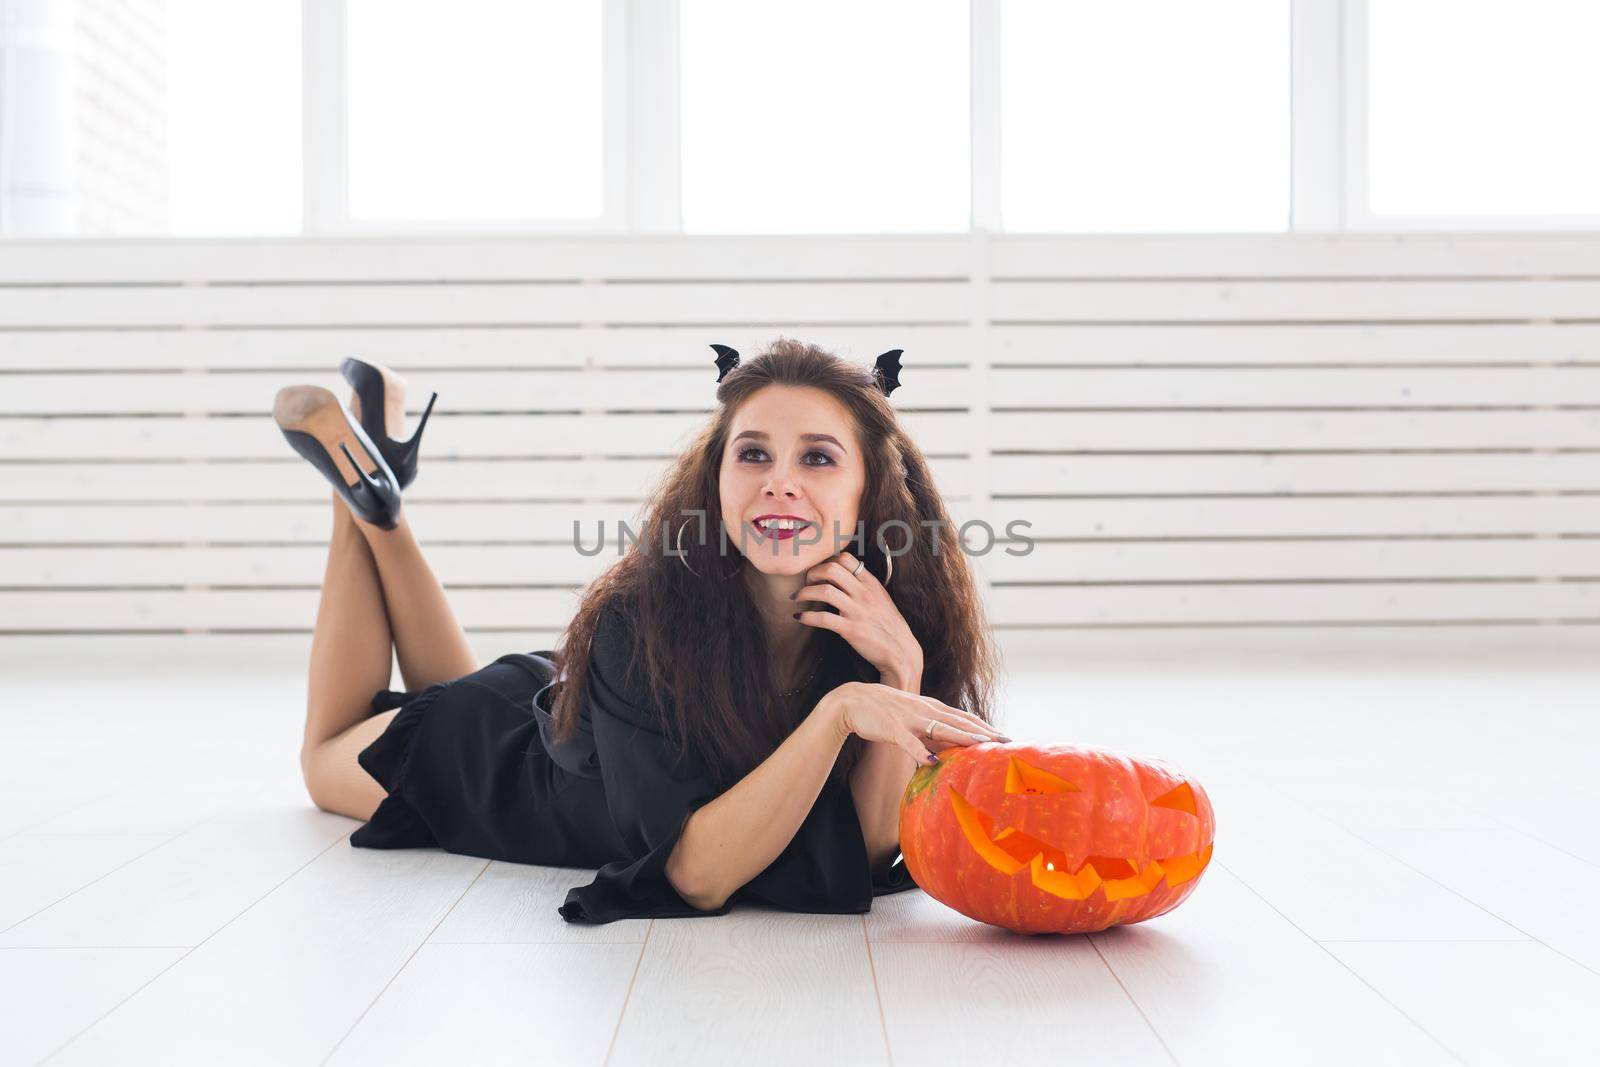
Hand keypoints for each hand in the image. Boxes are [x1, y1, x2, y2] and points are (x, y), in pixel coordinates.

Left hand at [792, 550, 922, 686]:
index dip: (827, 561)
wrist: (901, 652)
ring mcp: (858, 611)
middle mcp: (864, 593)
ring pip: (825, 591)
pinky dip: (807, 617)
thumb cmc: (888, 625)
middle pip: (832, 569)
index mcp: (871, 583)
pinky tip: (800, 618)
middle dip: (812, 573)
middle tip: (805, 582)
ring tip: (797, 598)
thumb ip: (863, 585)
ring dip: (805, 593)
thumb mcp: (880, 598)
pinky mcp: (852, 630)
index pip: (845, 558)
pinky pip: (824, 618)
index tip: (818, 571)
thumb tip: (842, 575)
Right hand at [826, 682, 1009, 764]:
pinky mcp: (891, 728)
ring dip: (962, 737)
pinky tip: (931, 762)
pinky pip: (908, 742)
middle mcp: (924, 710)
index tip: (1005, 737)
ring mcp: (909, 718)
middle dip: (984, 732)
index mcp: (930, 707)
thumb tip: (947, 745)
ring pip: (940, 728)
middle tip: (1006, 741)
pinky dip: (920, 751)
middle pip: (959, 722)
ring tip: (982, 745)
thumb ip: (930, 728)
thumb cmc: (883, 711)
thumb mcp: (911, 717)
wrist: (851, 700)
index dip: (985, 727)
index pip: (964, 718)